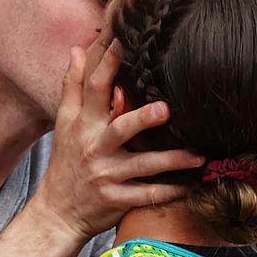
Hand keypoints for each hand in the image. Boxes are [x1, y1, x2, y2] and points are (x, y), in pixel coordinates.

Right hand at [34, 40, 203, 240]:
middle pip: (120, 130)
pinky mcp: (116, 200)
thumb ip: (72, 86)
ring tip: (198, 156)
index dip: (106, 66)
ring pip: (142, 166)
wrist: (57, 214)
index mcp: (83, 125)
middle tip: (166, 109)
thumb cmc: (66, 163)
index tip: (122, 43)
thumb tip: (77, 48)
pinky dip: (169, 192)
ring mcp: (106, 176)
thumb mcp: (64, 124)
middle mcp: (94, 149)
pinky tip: (191, 186)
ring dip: (171, 161)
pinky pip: (147, 195)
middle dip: (142, 119)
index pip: (93, 91)